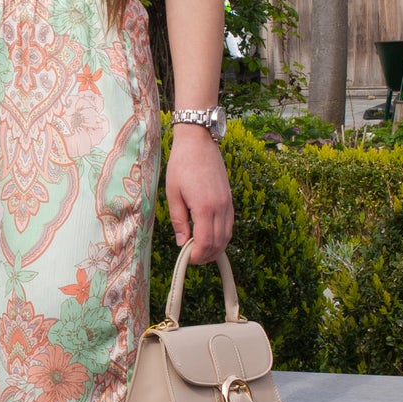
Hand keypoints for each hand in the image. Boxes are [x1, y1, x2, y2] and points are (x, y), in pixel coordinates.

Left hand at [165, 124, 233, 264]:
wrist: (198, 142)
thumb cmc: (181, 165)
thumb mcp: (173, 193)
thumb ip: (178, 220)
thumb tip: (181, 242)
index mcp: (205, 207)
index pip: (206, 242)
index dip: (197, 255)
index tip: (187, 259)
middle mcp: (220, 207)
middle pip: (219, 243)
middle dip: (206, 255)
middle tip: (192, 258)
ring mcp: (228, 203)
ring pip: (227, 235)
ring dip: (216, 248)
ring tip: (200, 251)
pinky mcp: (229, 198)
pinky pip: (230, 224)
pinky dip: (222, 235)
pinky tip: (210, 237)